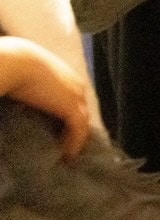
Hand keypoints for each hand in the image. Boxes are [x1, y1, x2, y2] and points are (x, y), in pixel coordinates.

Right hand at [0, 37, 89, 158]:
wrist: (16, 62)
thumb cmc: (16, 65)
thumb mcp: (28, 77)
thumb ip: (32, 87)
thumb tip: (22, 98)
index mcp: (67, 76)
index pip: (75, 100)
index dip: (70, 116)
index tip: (62, 131)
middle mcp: (76, 85)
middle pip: (82, 111)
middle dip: (76, 129)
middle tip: (68, 147)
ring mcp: (76, 96)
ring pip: (83, 122)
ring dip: (76, 140)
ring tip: (67, 156)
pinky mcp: (72, 107)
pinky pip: (79, 130)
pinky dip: (74, 143)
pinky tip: (66, 156)